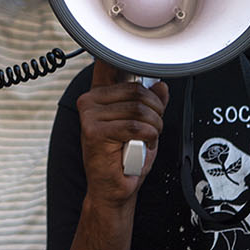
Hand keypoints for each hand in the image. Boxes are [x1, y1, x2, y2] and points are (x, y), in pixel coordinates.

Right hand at [76, 61, 167, 207]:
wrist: (113, 190)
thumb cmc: (124, 160)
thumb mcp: (142, 127)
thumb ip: (150, 105)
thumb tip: (161, 86)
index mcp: (99, 97)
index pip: (108, 66)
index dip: (123, 59)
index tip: (136, 60)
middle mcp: (90, 102)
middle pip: (136, 90)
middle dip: (155, 110)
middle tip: (153, 127)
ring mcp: (89, 116)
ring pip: (137, 109)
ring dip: (153, 126)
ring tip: (147, 138)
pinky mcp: (94, 131)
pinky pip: (133, 126)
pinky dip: (147, 136)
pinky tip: (141, 144)